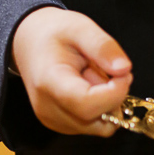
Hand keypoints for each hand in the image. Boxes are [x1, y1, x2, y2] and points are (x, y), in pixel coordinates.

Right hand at [12, 6, 132, 135]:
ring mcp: (53, 121)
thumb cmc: (53, 33)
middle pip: (98, 121)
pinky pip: (93, 124)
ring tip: (91, 75)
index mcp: (50, 83)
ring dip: (107, 102)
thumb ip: (103, 47)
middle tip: (103, 68)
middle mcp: (49, 109)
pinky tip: (87, 85)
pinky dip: (99, 107)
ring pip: (100, 126)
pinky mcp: (60, 125)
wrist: (28, 42)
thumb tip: (125, 69)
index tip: (123, 71)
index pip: (87, 106)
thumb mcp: (80, 27)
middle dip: (113, 96)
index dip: (114, 93)